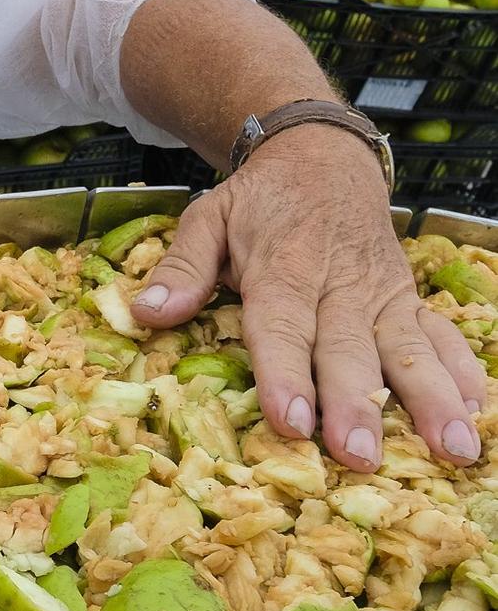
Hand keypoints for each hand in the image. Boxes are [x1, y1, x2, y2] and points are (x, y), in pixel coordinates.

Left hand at [131, 125, 485, 471]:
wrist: (323, 153)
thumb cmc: (260, 200)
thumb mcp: (210, 216)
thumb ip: (183, 267)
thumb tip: (147, 312)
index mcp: (283, 268)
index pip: (284, 327)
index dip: (287, 375)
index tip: (291, 422)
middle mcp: (338, 285)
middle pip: (348, 351)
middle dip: (355, 405)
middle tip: (360, 456)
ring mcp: (381, 294)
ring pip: (408, 349)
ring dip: (430, 400)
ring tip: (450, 448)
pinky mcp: (408, 298)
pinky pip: (441, 334)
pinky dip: (462, 369)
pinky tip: (477, 410)